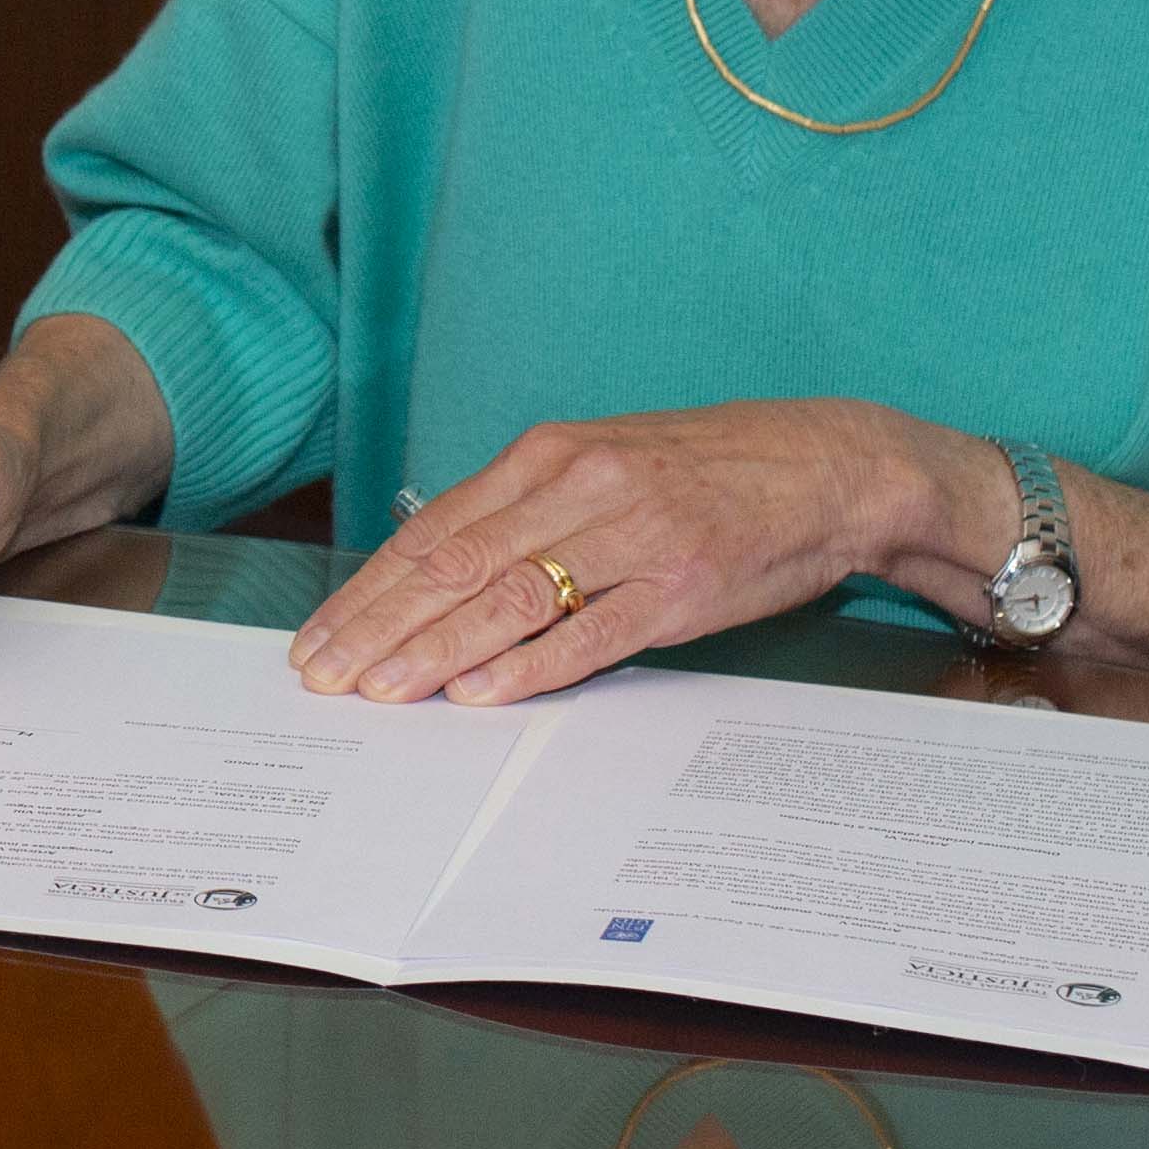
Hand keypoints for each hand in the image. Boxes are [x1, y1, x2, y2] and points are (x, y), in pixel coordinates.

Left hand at [287, 399, 984, 704]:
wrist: (828, 465)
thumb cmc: (705, 469)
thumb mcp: (602, 464)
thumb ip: (525, 509)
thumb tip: (439, 567)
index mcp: (548, 455)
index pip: (433, 530)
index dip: (369, 589)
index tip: (320, 636)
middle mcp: (580, 488)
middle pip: (454, 565)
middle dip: (380, 626)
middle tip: (325, 676)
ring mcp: (632, 536)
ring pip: (509, 598)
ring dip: (436, 651)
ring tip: (383, 691)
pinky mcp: (682, 586)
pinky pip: (594, 632)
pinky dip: (532, 665)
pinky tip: (482, 692)